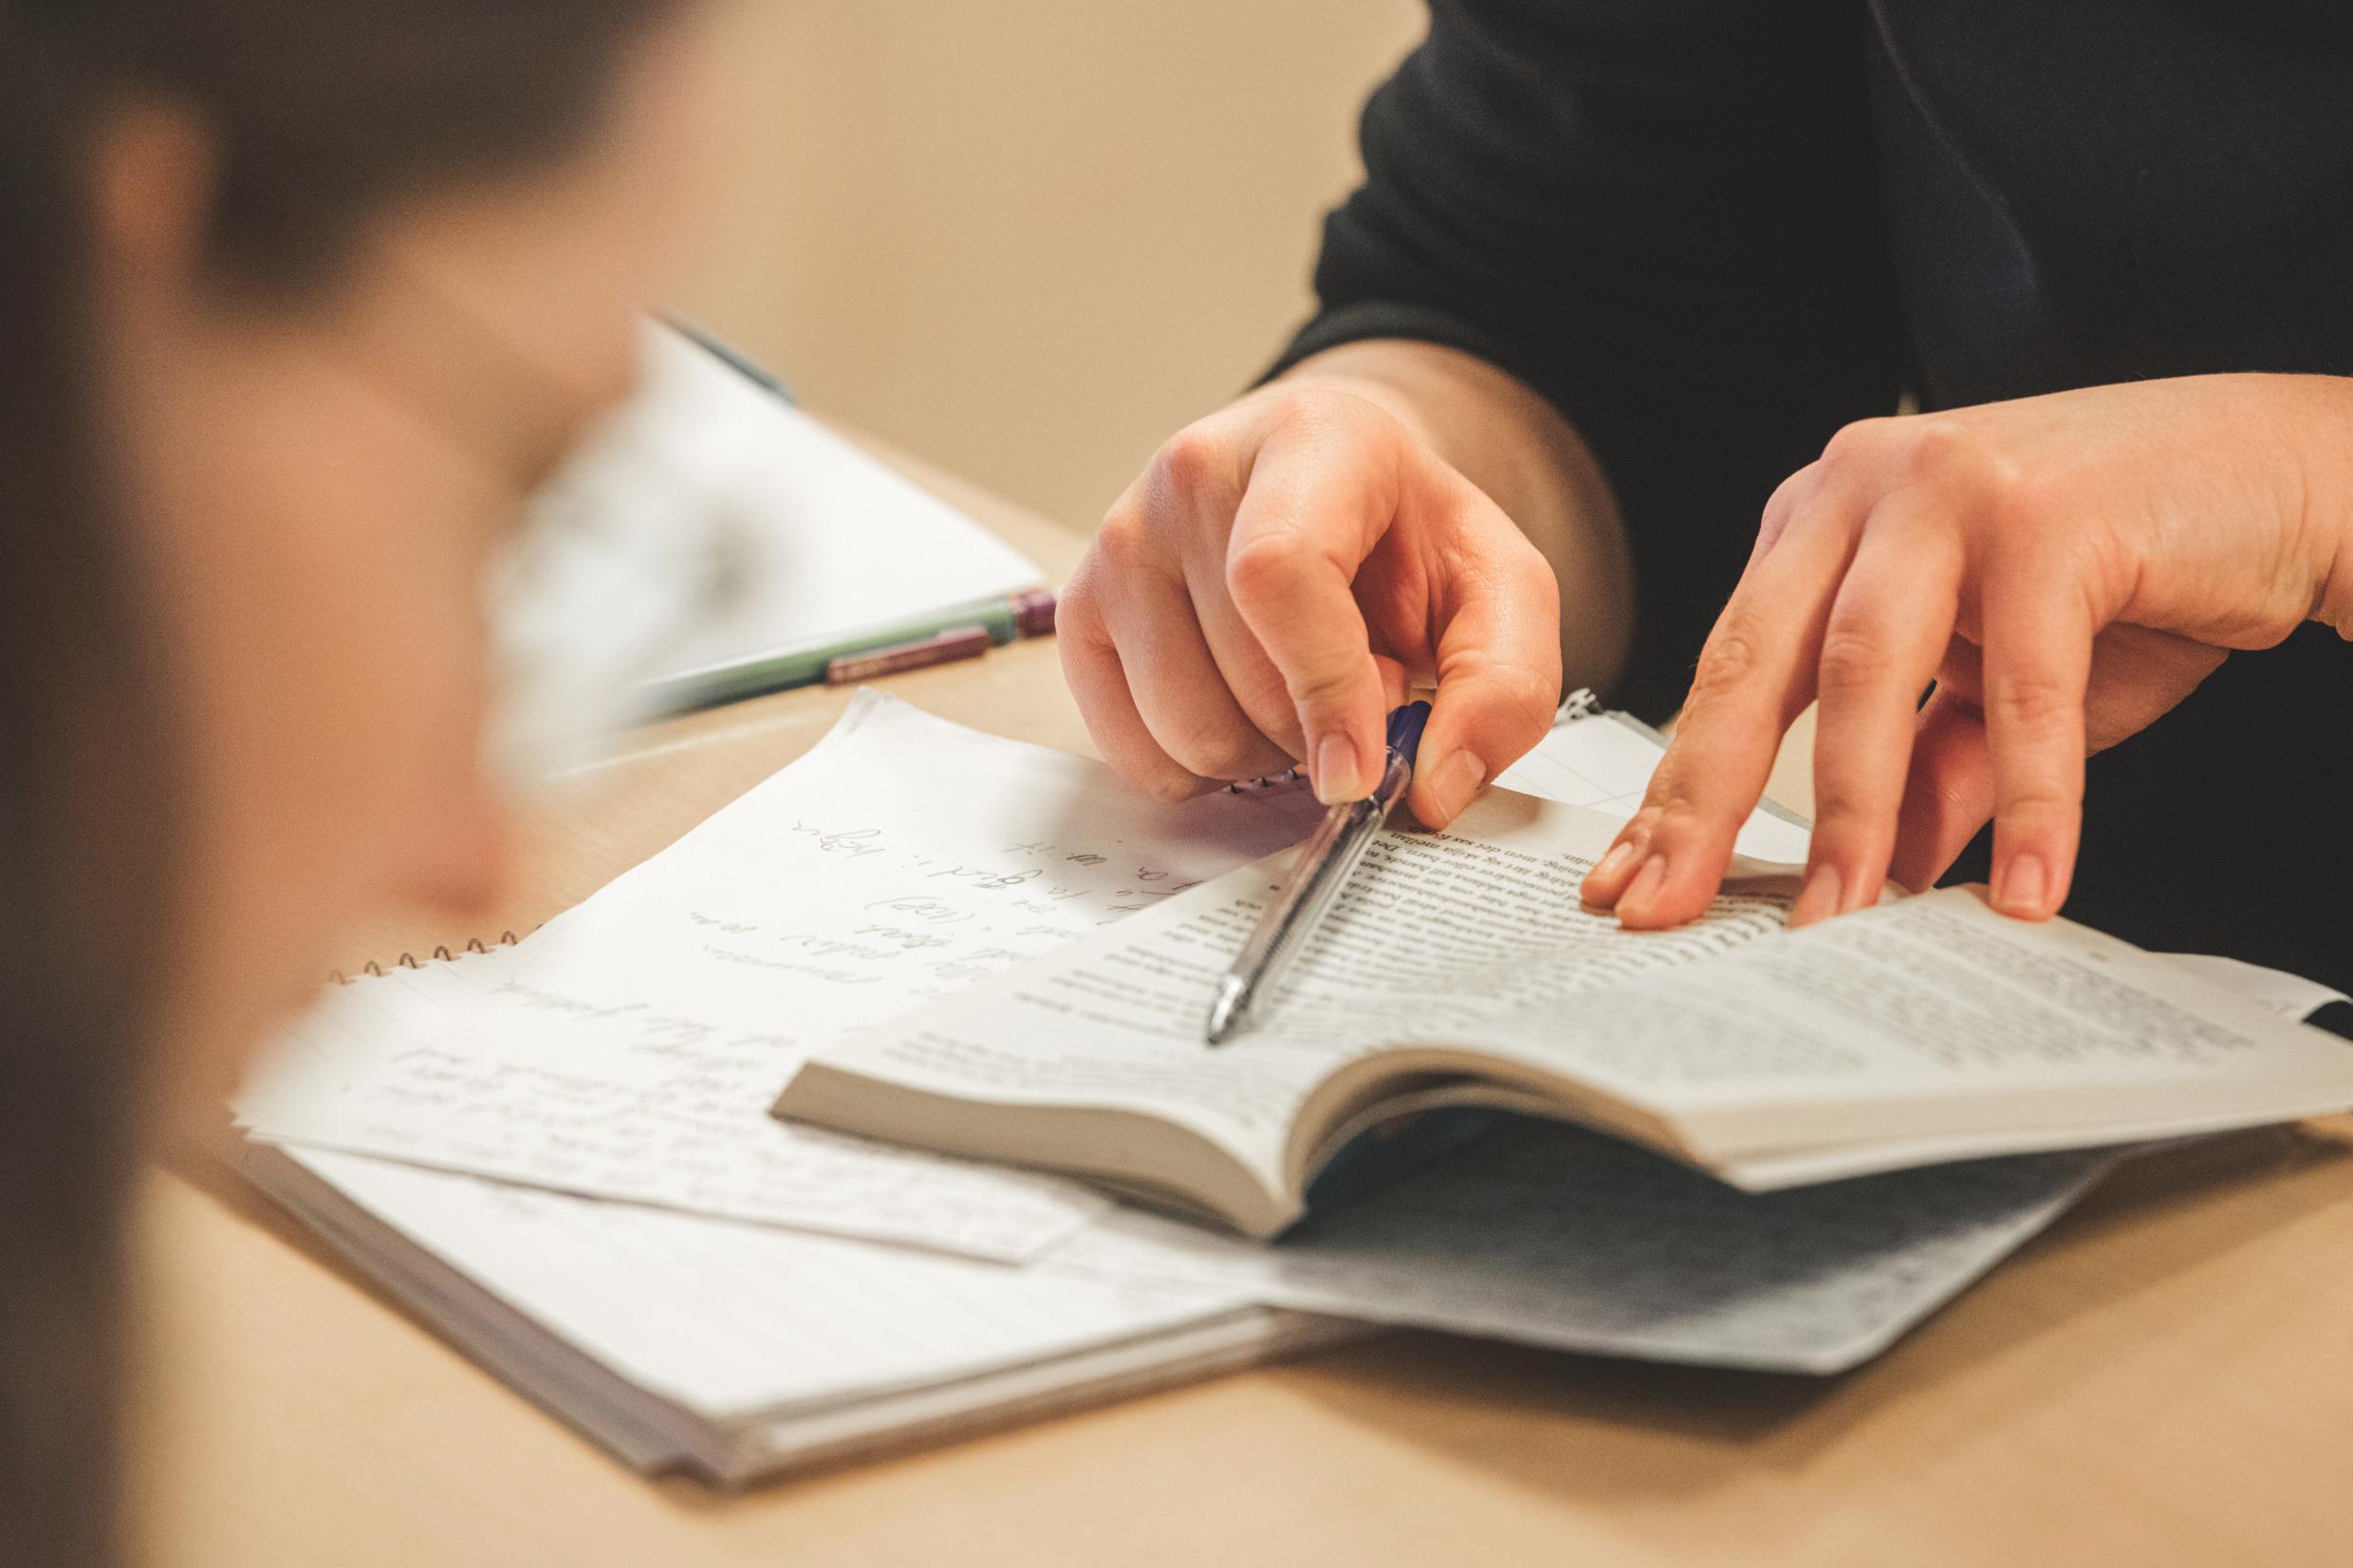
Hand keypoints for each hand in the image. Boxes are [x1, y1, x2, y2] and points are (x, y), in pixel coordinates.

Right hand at [1060, 377, 1560, 826]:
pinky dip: (1197, 767)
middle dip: (1316, 731)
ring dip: (1260, 754)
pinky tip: (1238, 713)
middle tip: (1356, 697)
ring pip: (1183, 729)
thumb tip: (1433, 787)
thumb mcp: (1502, 593)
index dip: (1323, 688)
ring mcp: (1122, 538)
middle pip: (1241, 679)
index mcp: (1309, 439)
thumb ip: (1504, 685)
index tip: (1360, 766)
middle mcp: (1193, 475)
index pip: (1278, 572)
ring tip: (1296, 698)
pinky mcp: (1081, 606)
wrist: (1335, 500)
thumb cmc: (1406, 544)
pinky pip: (1131, 750)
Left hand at [1581, 373, 2352, 929]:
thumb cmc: (2129, 567)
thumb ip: (1927, 768)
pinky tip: (2026, 884)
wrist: (2289, 473)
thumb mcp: (1997, 684)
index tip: (1629, 881)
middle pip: (1754, 665)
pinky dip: (2028, 796)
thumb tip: (1869, 876)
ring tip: (1842, 919)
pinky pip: (2022, 683)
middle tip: (1669, 909)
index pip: (1727, 670)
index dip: (1678, 784)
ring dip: (1849, 811)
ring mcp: (1948, 487)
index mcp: (1823, 520)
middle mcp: (1861, 487)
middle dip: (1705, 802)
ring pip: (1863, 671)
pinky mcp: (2049, 514)